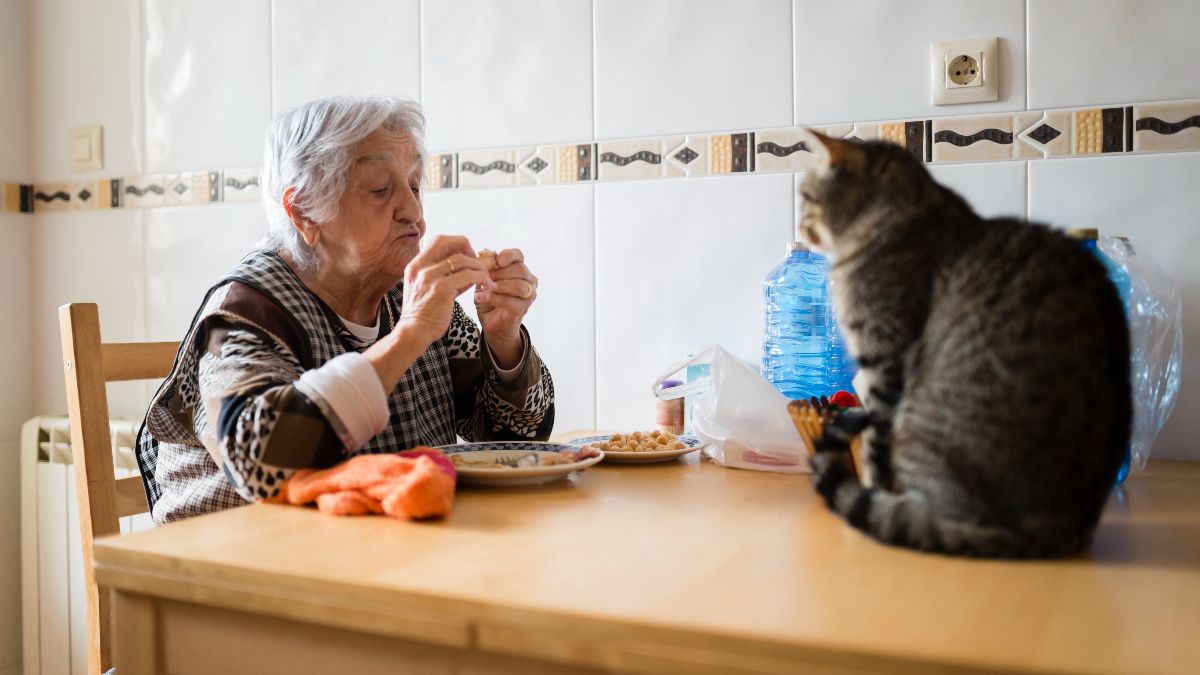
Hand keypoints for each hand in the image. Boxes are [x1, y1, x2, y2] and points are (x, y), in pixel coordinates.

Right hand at [396, 235, 492, 349]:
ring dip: (477, 266)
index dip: (455, 243)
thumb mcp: (428, 289)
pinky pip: (468, 276)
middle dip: (465, 246)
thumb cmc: (423, 313)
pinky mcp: (442, 288)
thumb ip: (445, 276)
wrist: (414, 332)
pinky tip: (486, 285)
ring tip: (486, 276)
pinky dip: (481, 278)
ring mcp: (430, 277)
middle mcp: (420, 267)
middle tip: (477, 260)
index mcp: (415, 266)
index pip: (437, 241)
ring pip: (461, 259)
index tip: (467, 255)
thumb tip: (469, 268)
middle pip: (446, 241)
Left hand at [474, 248, 537, 365]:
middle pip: (520, 269)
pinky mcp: (522, 310)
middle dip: (500, 272)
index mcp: (520, 269)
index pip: (518, 255)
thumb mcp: (485, 280)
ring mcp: (529, 296)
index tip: (497, 259)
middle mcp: (529, 281)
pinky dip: (494, 298)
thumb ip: (486, 267)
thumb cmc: (490, 299)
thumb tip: (484, 252)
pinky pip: (511, 301)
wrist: (492, 324)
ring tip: (483, 287)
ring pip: (519, 286)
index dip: (508, 255)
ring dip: (499, 285)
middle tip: (483, 276)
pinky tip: (480, 298)